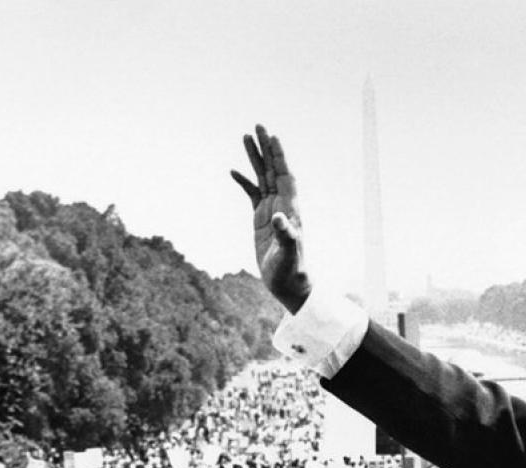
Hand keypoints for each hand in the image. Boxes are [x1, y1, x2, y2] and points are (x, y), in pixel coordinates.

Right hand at [231, 124, 310, 312]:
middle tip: (258, 125)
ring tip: (245, 137)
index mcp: (290, 208)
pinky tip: (233, 171)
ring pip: (262, 177)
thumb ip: (286, 235)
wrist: (289, 284)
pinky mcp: (261, 219)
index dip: (279, 156)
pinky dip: (244, 181)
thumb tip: (278, 218)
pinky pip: (252, 194)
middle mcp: (283, 204)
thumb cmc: (292, 270)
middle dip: (266, 148)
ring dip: (255, 158)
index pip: (285, 175)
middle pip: (273, 169)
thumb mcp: (288, 254)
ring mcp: (271, 210)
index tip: (272, 136)